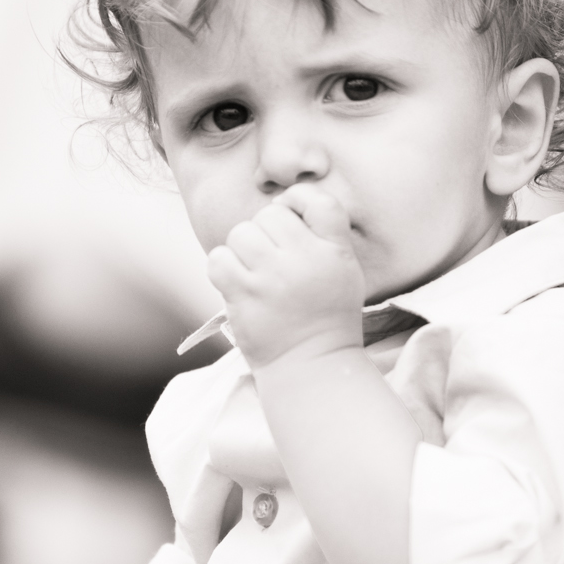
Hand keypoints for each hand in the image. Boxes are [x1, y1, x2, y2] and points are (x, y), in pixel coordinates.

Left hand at [206, 184, 364, 368]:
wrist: (311, 363)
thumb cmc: (326, 315)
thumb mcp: (344, 270)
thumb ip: (324, 233)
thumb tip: (282, 200)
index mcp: (335, 251)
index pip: (318, 200)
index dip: (297, 200)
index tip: (291, 217)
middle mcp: (305, 260)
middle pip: (271, 214)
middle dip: (267, 232)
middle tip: (273, 260)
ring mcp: (272, 278)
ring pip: (242, 233)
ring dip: (243, 249)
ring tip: (255, 272)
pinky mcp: (244, 295)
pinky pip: (219, 258)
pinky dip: (223, 267)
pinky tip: (237, 281)